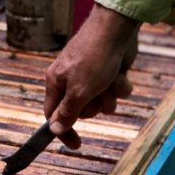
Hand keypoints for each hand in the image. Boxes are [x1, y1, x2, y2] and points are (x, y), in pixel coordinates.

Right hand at [44, 4, 138, 149]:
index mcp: (56, 82)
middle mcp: (71, 80)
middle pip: (81, 111)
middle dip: (94, 106)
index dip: (64, 130)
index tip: (76, 145)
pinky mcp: (108, 73)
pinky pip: (115, 92)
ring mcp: (91, 76)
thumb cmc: (94, 58)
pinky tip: (121, 73)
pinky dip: (120, 86)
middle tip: (97, 93)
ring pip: (101, 103)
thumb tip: (53, 130)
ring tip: (110, 81)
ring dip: (110, 96)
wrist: (117, 29)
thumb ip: (67, 113)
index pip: (53, 115)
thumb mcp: (79, 91)